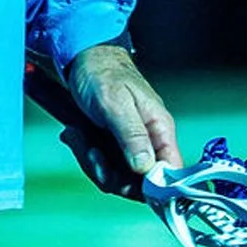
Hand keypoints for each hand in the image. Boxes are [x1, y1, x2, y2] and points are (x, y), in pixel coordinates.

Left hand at [66, 40, 181, 184]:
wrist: (83, 58)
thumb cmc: (103, 75)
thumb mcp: (115, 104)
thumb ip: (132, 136)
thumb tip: (146, 168)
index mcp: (160, 129)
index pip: (170, 172)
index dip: (152, 187)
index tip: (126, 185)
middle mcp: (150, 141)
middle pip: (140, 182)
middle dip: (111, 175)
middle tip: (92, 154)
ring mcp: (131, 145)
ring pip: (118, 176)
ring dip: (93, 163)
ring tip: (78, 137)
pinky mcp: (114, 145)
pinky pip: (103, 165)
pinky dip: (86, 155)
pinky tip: (75, 136)